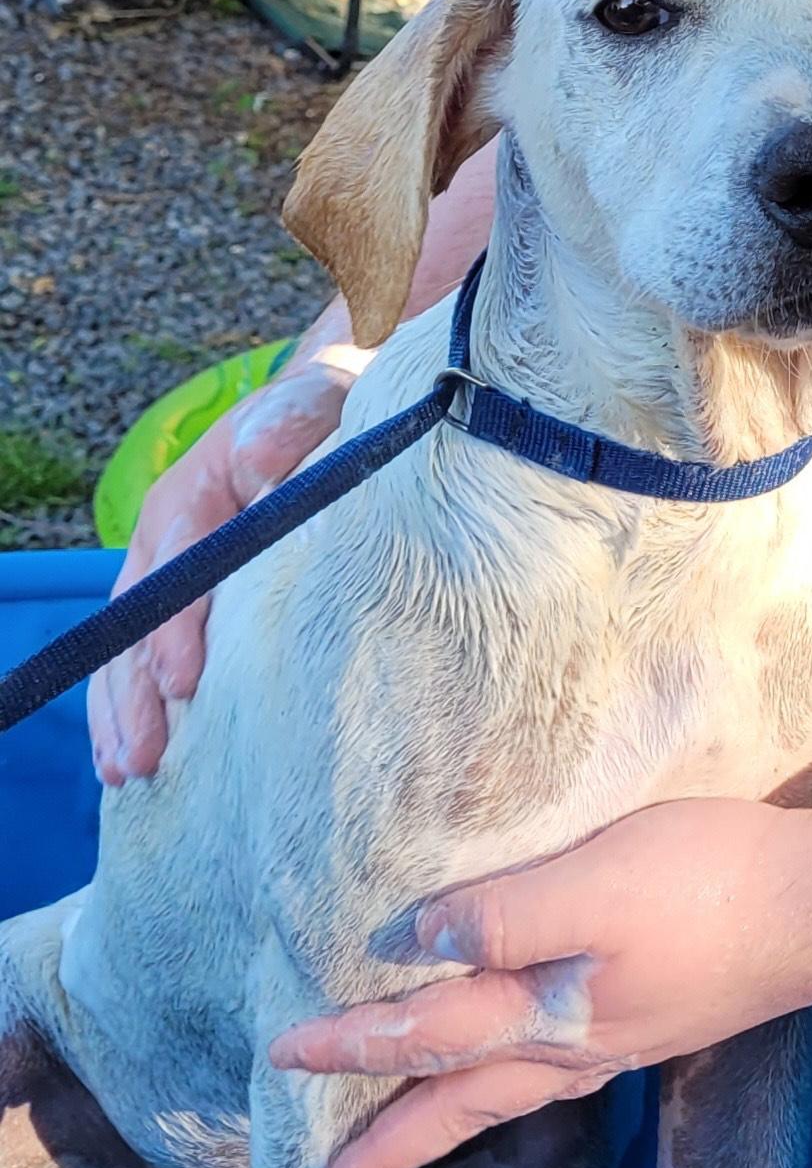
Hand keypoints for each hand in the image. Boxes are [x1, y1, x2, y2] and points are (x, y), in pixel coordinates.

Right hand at [88, 347, 366, 783]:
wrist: (327, 415)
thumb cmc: (332, 413)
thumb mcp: (324, 396)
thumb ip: (295, 416)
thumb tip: (263, 459)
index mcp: (200, 487)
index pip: (179, 561)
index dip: (177, 623)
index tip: (182, 679)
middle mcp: (171, 534)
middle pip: (140, 617)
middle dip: (137, 690)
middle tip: (146, 754)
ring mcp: (171, 572)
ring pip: (129, 647)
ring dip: (125, 712)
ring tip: (129, 771)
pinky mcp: (185, 607)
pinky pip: (142, 660)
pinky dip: (134, 709)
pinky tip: (133, 765)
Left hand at [270, 796, 811, 1167]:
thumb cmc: (709, 880)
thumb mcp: (592, 877)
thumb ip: (500, 914)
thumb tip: (415, 943)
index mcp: (547, 1009)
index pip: (426, 1036)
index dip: (354, 1044)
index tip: (285, 1059)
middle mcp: (573, 1045)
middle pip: (459, 1100)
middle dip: (390, 1142)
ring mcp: (615, 1044)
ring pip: (504, 1098)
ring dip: (442, 1126)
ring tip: (400, 1149)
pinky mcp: (652, 1026)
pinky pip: (550, 1080)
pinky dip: (506, 1093)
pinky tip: (514, 1081)